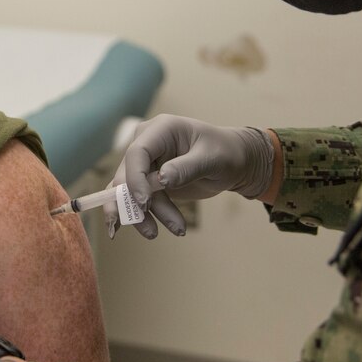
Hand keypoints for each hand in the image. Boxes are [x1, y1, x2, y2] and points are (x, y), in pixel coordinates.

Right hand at [104, 115, 273, 239]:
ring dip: (147, 216)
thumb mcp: (212, 159)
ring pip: (130, 193)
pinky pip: (137, 200)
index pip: (137, 152)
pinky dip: (143, 217)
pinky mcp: (148, 182)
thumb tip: (162, 180)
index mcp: (160, 130)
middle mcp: (146, 144)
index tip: (145, 203)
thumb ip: (187, 167)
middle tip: (152, 231)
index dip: (135, 178)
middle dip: (137, 204)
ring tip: (178, 230)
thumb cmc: (225, 153)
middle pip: (127, 175)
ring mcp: (145, 163)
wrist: (233, 162)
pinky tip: (158, 228)